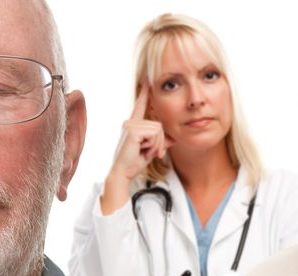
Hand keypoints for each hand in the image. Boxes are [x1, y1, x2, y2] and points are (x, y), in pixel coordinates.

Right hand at [101, 84, 173, 214]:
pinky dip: (153, 145)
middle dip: (160, 142)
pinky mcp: (133, 130)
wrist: (123, 173)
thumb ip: (161, 142)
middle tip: (152, 152)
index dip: (144, 93)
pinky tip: (141, 150)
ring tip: (145, 152)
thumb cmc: (133, 163)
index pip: (140, 105)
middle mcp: (130, 122)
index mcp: (133, 124)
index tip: (147, 79)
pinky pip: (155, 134)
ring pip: (158, 130)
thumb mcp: (151, 150)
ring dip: (157, 145)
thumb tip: (174, 139)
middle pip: (159, 125)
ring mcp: (130, 125)